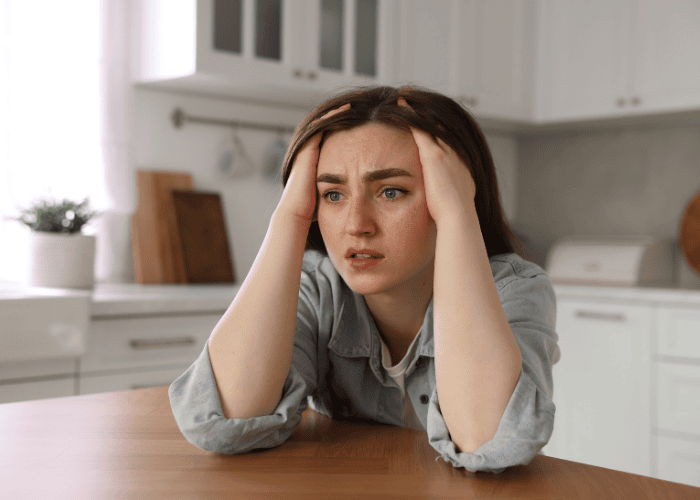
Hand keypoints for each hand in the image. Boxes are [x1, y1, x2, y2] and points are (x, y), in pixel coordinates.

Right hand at [276, 104, 350, 222]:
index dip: (340, 131)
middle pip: (324, 130)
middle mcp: (309, 154)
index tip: (356, 125)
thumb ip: (336, 192)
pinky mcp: (307, 149)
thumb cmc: (311, 209)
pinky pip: (320, 126)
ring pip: (321, 125)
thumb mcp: (326, 196)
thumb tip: (353, 197)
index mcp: (314, 164)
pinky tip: (344, 109)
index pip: (328, 142)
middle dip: (338, 118)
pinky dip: (331, 117)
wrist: (296, 211)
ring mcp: (307, 150)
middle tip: (354, 108)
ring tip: (350, 104)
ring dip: (335, 114)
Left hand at [398, 99, 475, 224]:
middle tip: (417, 102)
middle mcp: (456, 154)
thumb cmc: (453, 216)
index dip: (441, 131)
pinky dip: (410, 114)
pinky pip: (420, 127)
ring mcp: (446, 152)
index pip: (450, 143)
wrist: (458, 215)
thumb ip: (449, 196)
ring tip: (406, 97)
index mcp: (462, 166)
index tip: (432, 124)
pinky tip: (401, 103)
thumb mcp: (455, 202)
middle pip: (442, 127)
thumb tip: (445, 203)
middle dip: (430, 115)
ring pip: (431, 123)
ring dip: (418, 110)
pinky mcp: (433, 154)